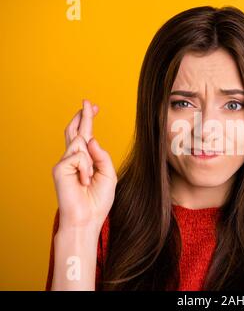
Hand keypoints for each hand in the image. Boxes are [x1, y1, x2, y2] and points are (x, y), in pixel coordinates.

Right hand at [52, 99, 116, 234]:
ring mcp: (64, 163)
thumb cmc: (98, 201)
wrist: (87, 219)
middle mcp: (73, 159)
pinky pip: (78, 156)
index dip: (88, 120)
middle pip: (75, 131)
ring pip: (80, 143)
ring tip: (87, 180)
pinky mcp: (59, 168)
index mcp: (86, 161)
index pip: (86, 136)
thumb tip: (92, 139)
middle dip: (83, 116)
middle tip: (88, 101)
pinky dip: (85, 168)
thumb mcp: (108, 175)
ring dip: (89, 162)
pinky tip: (82, 181)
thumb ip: (102, 156)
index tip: (93, 107)